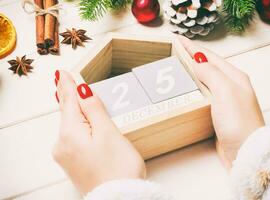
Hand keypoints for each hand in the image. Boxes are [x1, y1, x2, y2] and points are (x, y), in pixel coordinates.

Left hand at [52, 70, 145, 194]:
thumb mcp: (108, 133)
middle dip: (65, 94)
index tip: (63, 72)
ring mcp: (66, 155)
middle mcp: (63, 144)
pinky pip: (70, 136)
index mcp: (70, 133)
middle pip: (66, 112)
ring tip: (66, 93)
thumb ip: (94, 110)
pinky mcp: (73, 162)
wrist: (119, 199)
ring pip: (68, 124)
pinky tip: (74, 119)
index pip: (69, 101)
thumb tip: (82, 91)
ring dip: (69, 108)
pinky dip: (73, 123)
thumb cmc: (118, 169)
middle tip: (61, 78)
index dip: (68, 85)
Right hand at [178, 36, 264, 168]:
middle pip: (207, 66)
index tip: (178, 40)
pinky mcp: (218, 112)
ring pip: (204, 80)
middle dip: (191, 57)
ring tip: (177, 67)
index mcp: (234, 77)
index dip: (192, 47)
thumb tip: (196, 61)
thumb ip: (210, 73)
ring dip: (190, 72)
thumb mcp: (225, 91)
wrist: (245, 152)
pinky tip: (185, 89)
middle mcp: (230, 86)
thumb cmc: (239, 122)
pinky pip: (202, 94)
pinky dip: (192, 88)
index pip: (209, 56)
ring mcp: (224, 100)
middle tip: (174, 51)